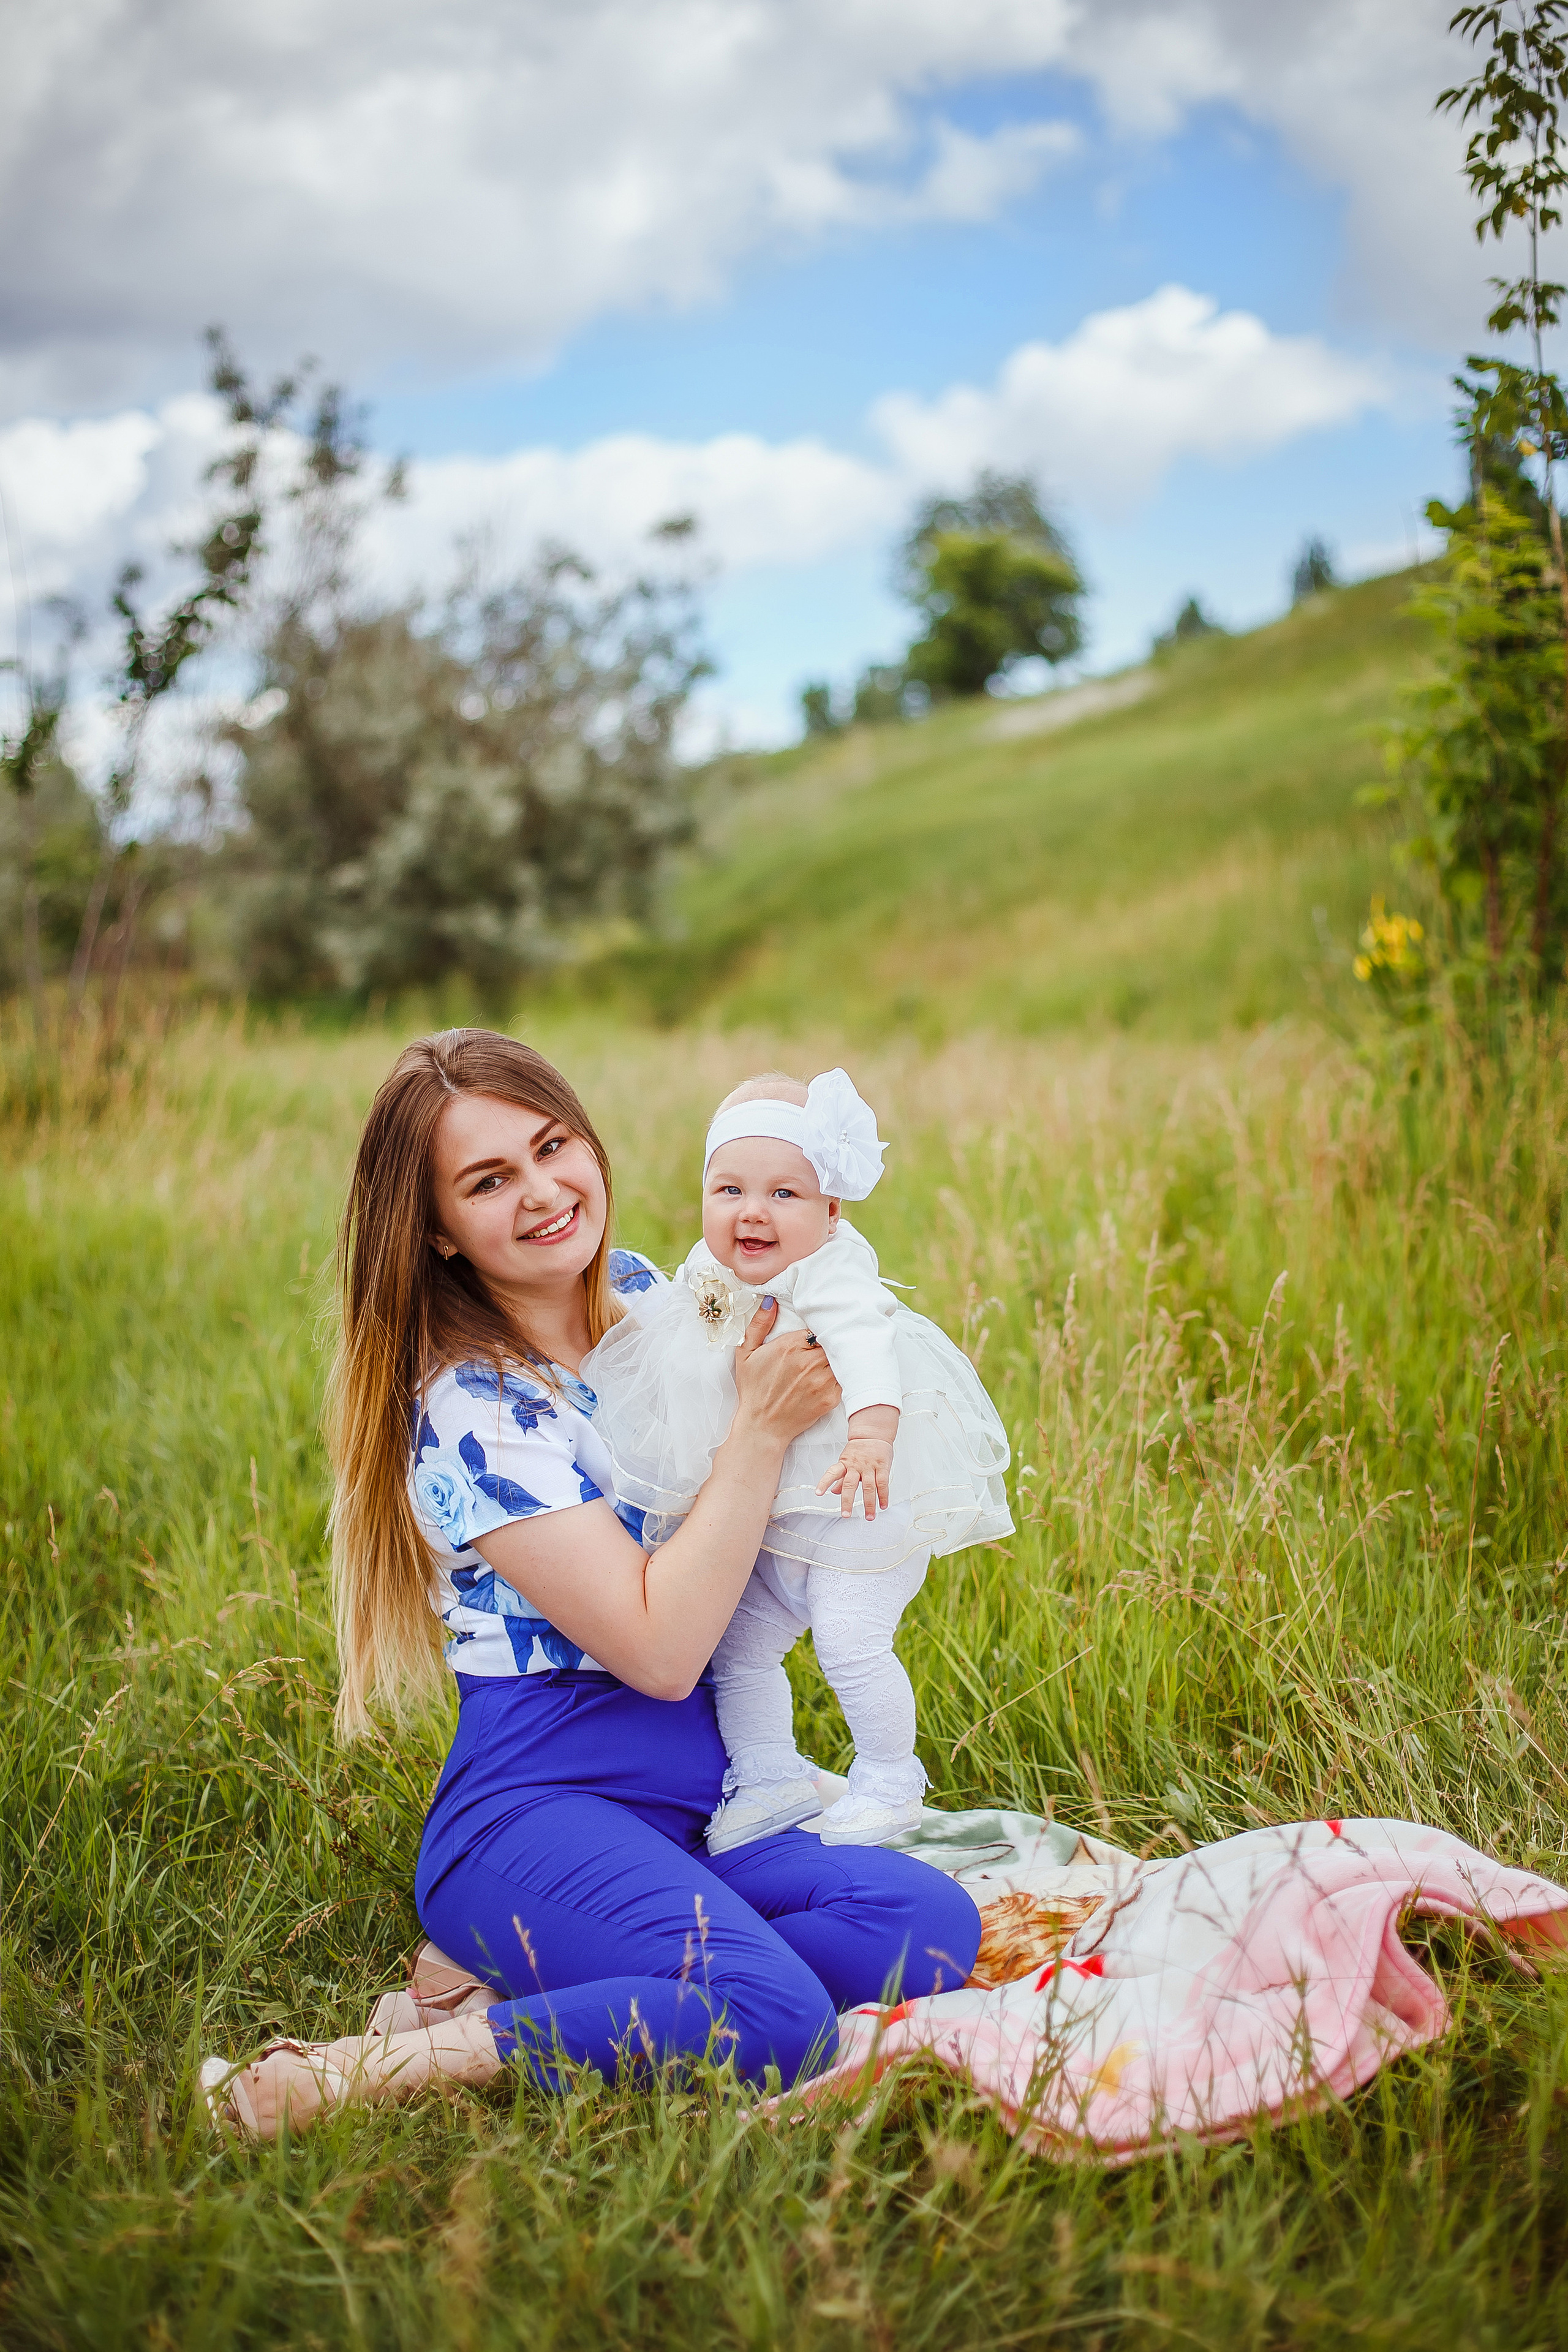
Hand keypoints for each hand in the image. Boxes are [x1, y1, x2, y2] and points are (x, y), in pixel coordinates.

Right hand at [732, 1300, 839, 1445]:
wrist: (762, 1426)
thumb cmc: (753, 1389)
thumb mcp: (746, 1353)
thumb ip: (758, 1324)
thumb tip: (771, 1301)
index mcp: (790, 1346)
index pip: (816, 1327)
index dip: (817, 1331)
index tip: (815, 1336)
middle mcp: (809, 1362)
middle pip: (832, 1341)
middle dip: (829, 1343)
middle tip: (823, 1347)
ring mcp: (822, 1380)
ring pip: (840, 1358)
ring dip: (837, 1358)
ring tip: (828, 1361)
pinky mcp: (831, 1397)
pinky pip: (844, 1378)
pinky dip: (841, 1376)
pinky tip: (830, 1378)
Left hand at [817, 1437, 893, 1518]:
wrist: (874, 1433)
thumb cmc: (859, 1450)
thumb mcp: (846, 1461)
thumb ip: (841, 1478)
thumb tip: (833, 1492)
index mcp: (845, 1464)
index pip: (832, 1473)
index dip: (824, 1482)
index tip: (818, 1493)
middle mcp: (856, 1466)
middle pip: (850, 1485)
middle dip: (847, 1501)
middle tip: (845, 1514)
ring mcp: (869, 1467)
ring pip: (868, 1487)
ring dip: (869, 1504)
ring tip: (869, 1517)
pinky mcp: (882, 1467)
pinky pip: (882, 1483)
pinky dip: (883, 1496)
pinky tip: (882, 1506)